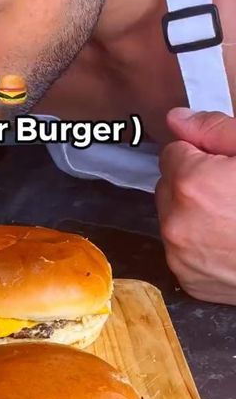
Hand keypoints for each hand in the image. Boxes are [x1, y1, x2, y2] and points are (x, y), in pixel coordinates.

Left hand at [156, 108, 235, 303]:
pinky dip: (200, 244)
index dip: (200, 155)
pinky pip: (183, 251)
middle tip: (230, 190)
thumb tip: (177, 119)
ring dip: (194, 214)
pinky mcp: (189, 279)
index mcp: (190, 184)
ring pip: (174, 219)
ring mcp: (180, 256)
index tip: (222, 165)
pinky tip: (228, 242)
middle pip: (169, 187)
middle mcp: (176, 222)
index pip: (172, 153)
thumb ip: (214, 130)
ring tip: (231, 217)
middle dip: (193, 183)